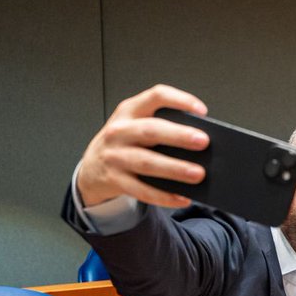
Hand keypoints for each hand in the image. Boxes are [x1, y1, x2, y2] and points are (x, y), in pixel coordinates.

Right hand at [76, 84, 209, 207]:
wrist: (92, 167)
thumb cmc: (124, 143)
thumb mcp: (135, 125)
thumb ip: (161, 125)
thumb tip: (199, 140)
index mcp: (129, 111)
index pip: (156, 97)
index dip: (180, 100)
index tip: (201, 111)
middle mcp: (119, 131)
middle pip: (151, 130)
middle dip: (179, 136)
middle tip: (203, 141)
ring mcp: (115, 156)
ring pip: (147, 162)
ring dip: (174, 168)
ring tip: (198, 174)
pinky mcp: (116, 180)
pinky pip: (142, 191)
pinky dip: (164, 196)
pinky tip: (182, 198)